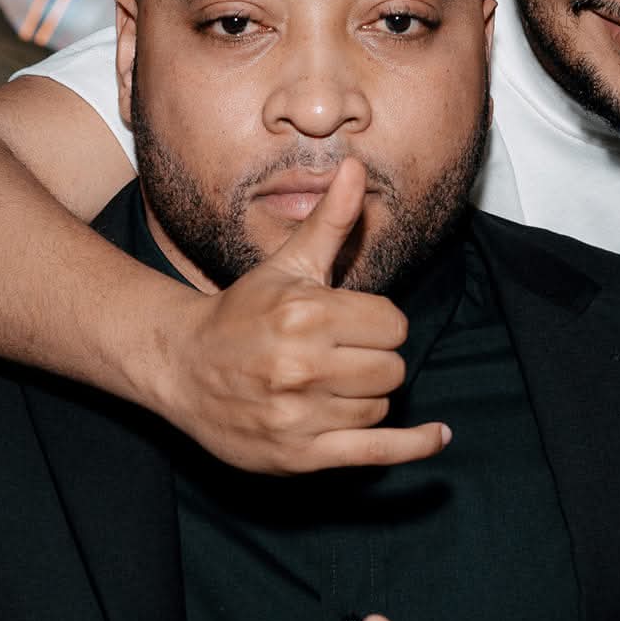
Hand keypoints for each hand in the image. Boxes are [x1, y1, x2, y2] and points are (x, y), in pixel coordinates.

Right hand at [150, 158, 451, 473]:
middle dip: (374, 360)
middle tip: (336, 356)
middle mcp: (302, 366)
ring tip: (326, 385)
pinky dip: (414, 446)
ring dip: (365, 397)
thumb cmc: (242, 313)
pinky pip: (376, 451)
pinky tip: (438, 437)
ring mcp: (299, 414)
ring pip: (380, 407)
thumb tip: (356, 166)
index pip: (394, 325)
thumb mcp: (287, 266)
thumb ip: (330, 222)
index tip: (348, 325)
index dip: (378, 324)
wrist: (181, 367)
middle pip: (392, 368)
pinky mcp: (298, 454)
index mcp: (305, 314)